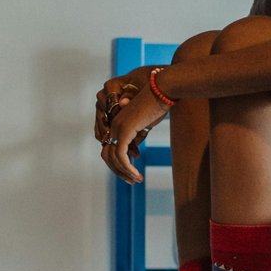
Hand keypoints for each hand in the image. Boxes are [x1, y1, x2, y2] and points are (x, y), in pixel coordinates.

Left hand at [100, 69, 168, 183]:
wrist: (163, 89)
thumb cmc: (158, 103)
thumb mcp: (146, 123)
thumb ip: (137, 137)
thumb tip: (135, 154)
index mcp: (117, 122)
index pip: (110, 148)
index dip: (119, 163)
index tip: (131, 173)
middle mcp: (113, 125)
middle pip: (107, 155)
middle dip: (118, 171)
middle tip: (131, 181)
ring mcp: (117, 128)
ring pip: (112, 158)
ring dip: (124, 172)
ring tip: (136, 180)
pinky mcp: (124, 131)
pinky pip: (120, 156)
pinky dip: (127, 168)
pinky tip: (137, 175)